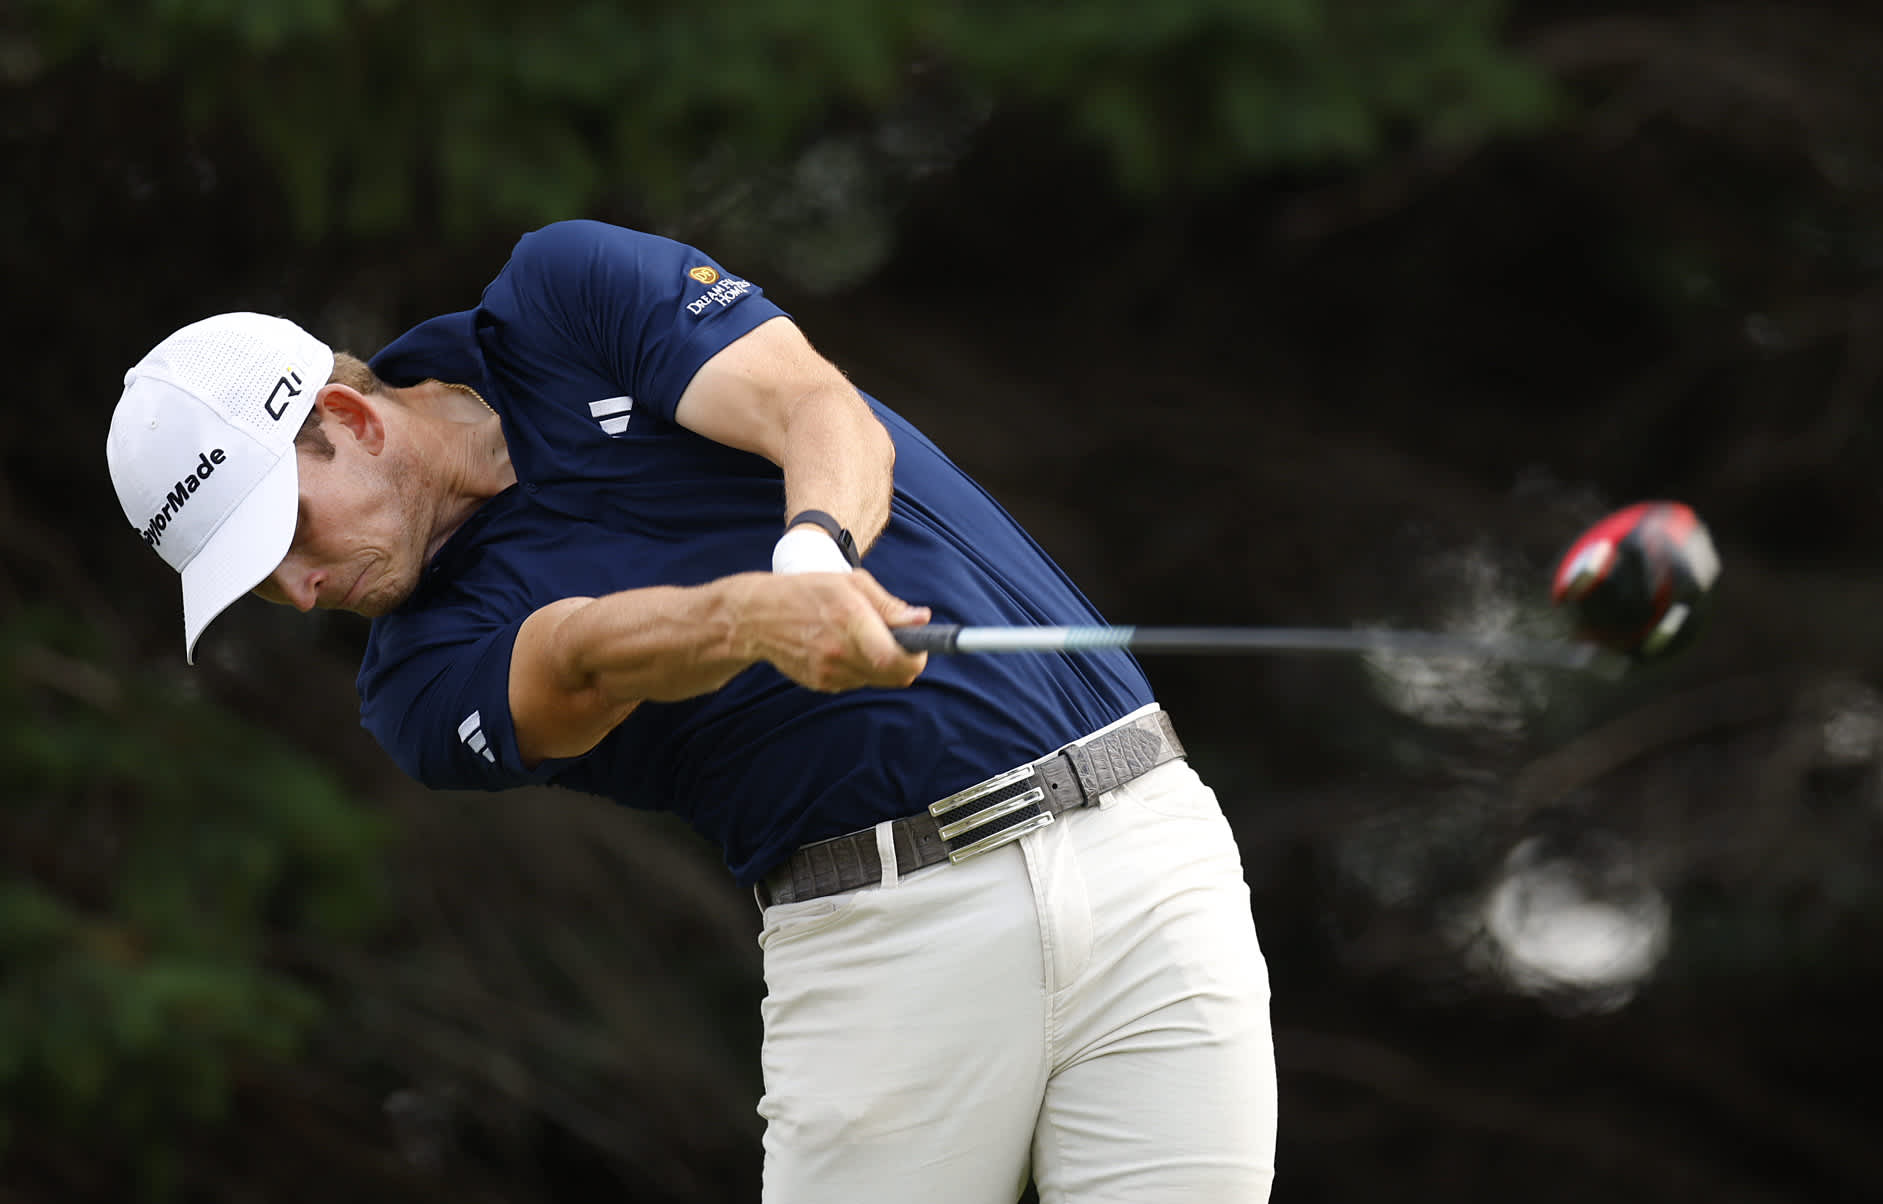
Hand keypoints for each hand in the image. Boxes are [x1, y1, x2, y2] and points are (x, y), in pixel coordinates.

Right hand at [738, 570, 929, 691]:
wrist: (758, 617)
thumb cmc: (809, 592)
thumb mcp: (851, 584)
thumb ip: (889, 605)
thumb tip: (921, 619)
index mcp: (850, 619)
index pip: (895, 657)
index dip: (916, 657)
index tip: (921, 648)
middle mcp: (839, 651)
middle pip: (894, 675)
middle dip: (904, 661)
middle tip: (899, 642)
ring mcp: (829, 672)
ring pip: (877, 679)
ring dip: (879, 664)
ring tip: (859, 638)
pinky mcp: (821, 685)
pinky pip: (857, 682)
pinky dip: (859, 668)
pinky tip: (840, 647)